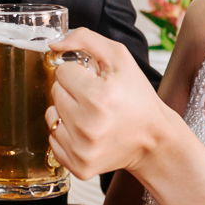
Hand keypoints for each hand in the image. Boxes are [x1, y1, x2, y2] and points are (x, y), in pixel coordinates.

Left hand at [45, 29, 174, 178]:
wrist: (154, 140)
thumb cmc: (138, 98)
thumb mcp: (120, 58)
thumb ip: (85, 39)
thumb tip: (54, 44)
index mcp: (97, 96)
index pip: (63, 72)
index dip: (80, 73)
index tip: (96, 82)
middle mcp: (87, 125)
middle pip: (55, 92)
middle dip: (73, 91)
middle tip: (96, 99)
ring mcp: (81, 149)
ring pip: (51, 116)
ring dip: (67, 112)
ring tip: (91, 115)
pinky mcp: (78, 166)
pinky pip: (53, 140)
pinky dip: (67, 134)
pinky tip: (88, 133)